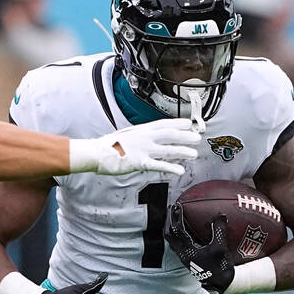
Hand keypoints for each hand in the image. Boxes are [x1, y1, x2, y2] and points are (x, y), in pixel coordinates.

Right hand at [69, 118, 202, 176]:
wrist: (95, 152)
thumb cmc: (108, 145)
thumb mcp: (126, 135)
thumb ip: (139, 137)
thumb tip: (146, 138)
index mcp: (141, 129)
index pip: (164, 123)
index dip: (179, 123)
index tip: (190, 123)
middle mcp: (145, 137)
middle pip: (170, 134)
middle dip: (185, 136)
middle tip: (197, 138)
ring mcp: (143, 149)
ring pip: (168, 149)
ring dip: (183, 151)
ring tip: (194, 154)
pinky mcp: (139, 162)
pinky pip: (158, 165)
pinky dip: (170, 167)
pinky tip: (179, 170)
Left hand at [164, 205, 234, 293]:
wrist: (221, 284)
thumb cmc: (220, 266)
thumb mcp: (221, 247)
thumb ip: (219, 230)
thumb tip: (220, 214)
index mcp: (187, 250)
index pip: (177, 230)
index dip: (176, 217)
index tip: (177, 206)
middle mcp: (182, 254)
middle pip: (169, 235)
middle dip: (169, 221)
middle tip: (172, 209)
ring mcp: (185, 258)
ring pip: (172, 241)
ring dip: (172, 229)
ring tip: (175, 219)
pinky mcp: (189, 260)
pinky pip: (179, 245)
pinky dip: (179, 236)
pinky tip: (187, 231)